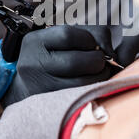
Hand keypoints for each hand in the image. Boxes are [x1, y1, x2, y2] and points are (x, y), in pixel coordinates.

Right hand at [0, 25, 116, 106]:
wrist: (28, 85)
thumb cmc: (53, 56)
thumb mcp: (62, 39)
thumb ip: (89, 34)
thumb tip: (110, 49)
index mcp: (34, 42)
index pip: (67, 35)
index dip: (89, 38)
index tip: (93, 44)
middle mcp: (32, 64)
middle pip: (76, 61)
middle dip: (97, 59)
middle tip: (100, 60)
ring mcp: (40, 87)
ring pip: (82, 82)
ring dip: (100, 75)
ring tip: (100, 71)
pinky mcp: (51, 104)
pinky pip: (81, 96)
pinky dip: (95, 88)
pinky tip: (94, 83)